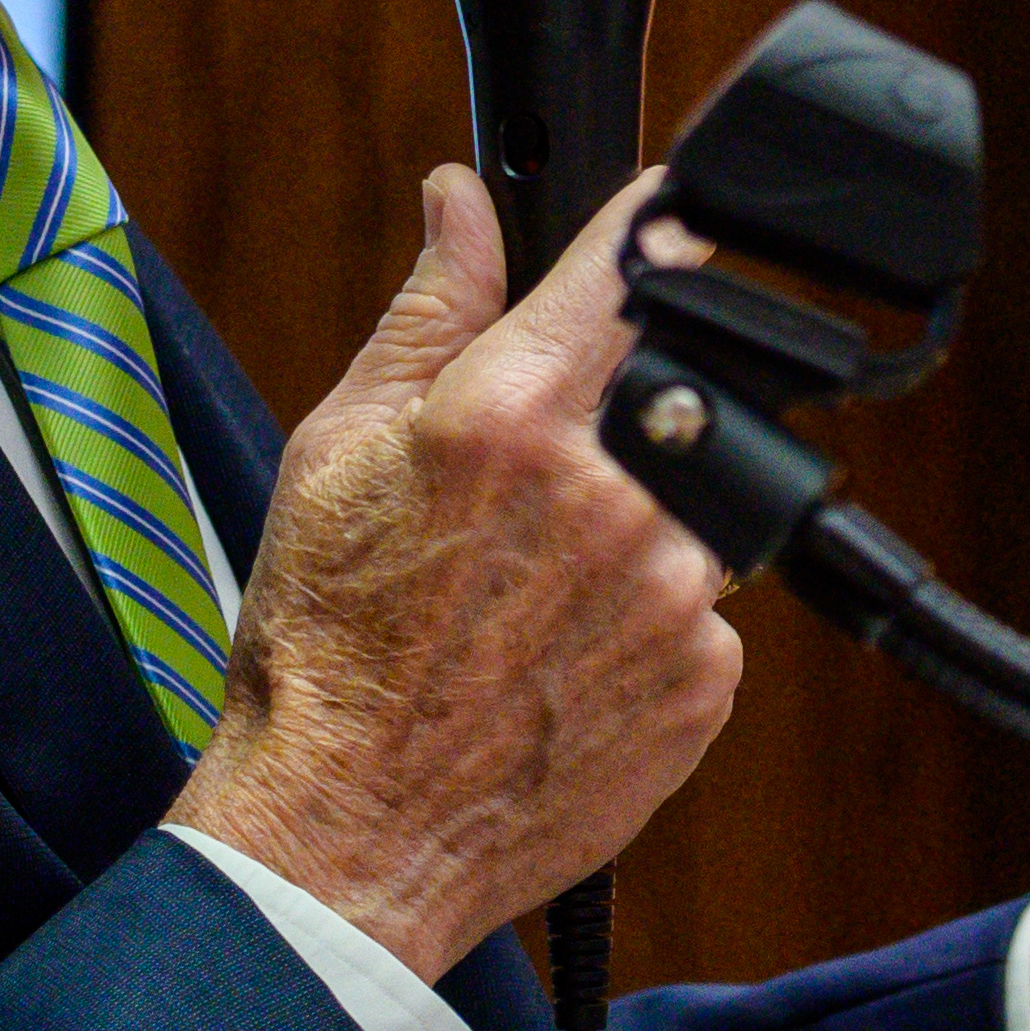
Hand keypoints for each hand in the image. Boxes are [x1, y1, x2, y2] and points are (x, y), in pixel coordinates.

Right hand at [167, 164, 738, 982]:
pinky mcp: (707, 676)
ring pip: (698, 504)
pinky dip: (648, 621)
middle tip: (534, 499)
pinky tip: (565, 660)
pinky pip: (704, 609)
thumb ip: (429, 309)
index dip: (657, 226)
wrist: (343, 834)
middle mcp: (616, 490)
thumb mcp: (338, 451)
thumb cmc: (322, 645)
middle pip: (673, 392)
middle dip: (623, 416)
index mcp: (514, 414)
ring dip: (639, 526)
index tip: (672, 217)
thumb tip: (463, 196)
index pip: (633, 263)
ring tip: (535, 595)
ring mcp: (675, 588)